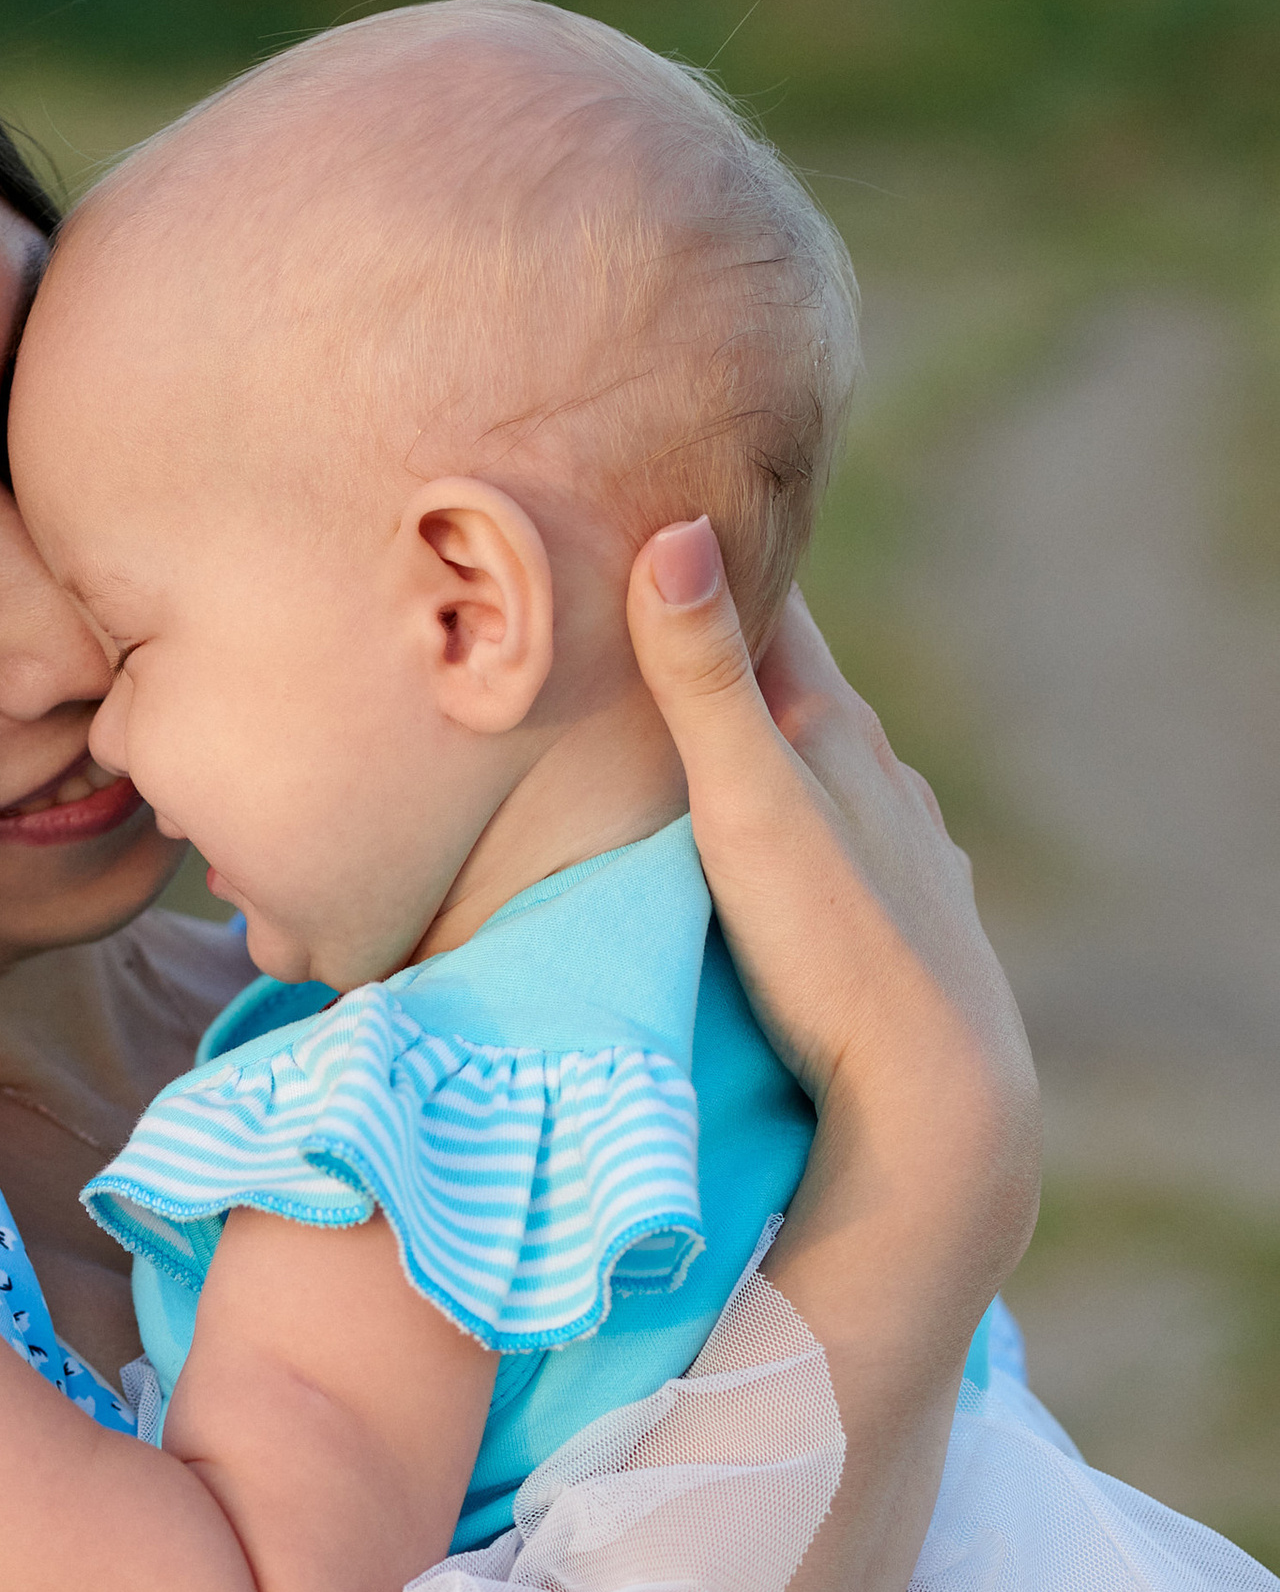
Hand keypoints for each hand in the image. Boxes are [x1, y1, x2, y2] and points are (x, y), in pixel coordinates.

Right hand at [628, 525, 1039, 1307]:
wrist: (938, 1089)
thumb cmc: (835, 942)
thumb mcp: (748, 801)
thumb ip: (706, 678)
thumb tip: (676, 527)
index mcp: (837, 730)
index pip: (774, 607)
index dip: (716, 555)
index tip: (656, 502)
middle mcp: (882, 777)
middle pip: (798, 686)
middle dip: (732, 648)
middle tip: (652, 606)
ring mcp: (902, 852)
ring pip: (826, 771)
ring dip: (768, 746)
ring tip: (705, 730)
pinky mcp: (906, 923)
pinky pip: (842, 845)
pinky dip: (801, 823)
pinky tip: (788, 848)